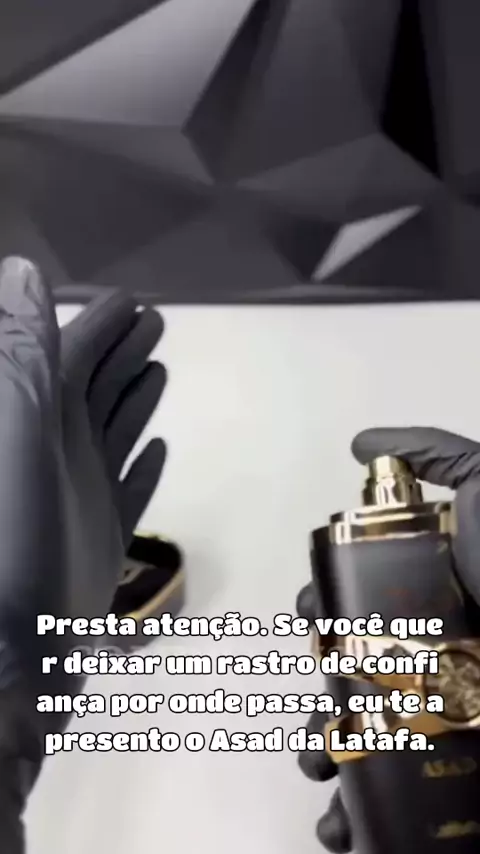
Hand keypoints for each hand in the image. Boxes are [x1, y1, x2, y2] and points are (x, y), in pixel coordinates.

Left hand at [0, 256, 165, 756]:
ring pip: (114, 432)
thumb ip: (18, 359)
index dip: (100, 325)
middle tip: (157, 321)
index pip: (71, 356)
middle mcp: (58, 450)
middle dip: (122, 352)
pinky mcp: (101, 534)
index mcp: (36, 420)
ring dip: (135, 398)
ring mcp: (81, 493)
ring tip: (158, 371)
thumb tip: (24, 274)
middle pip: (95, 387)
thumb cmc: (9, 537)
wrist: (11, 646)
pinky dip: (142, 466)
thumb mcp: (14, 435)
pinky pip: (128, 489)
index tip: (134, 300)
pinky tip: (159, 450)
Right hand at [296, 425, 479, 851]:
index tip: (313, 619)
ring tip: (323, 769)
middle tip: (320, 719)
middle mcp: (430, 654)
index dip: (322, 611)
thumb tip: (361, 443)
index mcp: (425, 598)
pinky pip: (394, 790)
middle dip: (318, 700)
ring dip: (326, 756)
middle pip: (349, 677)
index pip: (354, 604)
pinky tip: (344, 826)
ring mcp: (444, 709)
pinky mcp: (455, 756)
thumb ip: (433, 457)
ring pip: (362, 737)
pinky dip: (356, 815)